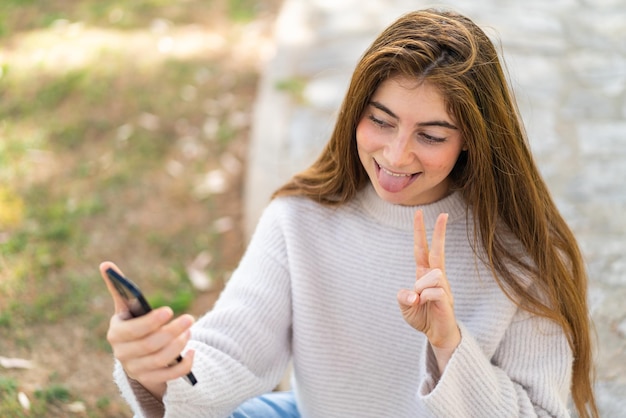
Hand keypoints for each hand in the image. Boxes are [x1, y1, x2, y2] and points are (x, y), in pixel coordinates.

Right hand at [99, 261, 195, 398]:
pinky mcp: (150, 379)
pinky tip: (192, 351)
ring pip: (160, 360)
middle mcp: (122, 354)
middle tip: (190, 318)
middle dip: (172, 331)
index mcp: (116, 334)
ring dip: (178, 345)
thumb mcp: (126, 308)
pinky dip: (183, 365)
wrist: (135, 354)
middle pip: (149, 345)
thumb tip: (105, 264)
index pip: (133, 331)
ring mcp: (136, 369)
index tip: (169, 310)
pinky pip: (170, 376)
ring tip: (189, 330)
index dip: (151, 322)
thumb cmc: (132, 324)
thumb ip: (118, 288)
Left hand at [397, 211, 459, 372]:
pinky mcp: (447, 298)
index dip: (420, 232)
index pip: (422, 249)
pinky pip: (434, 291)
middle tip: (443, 213)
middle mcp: (436, 276)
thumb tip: (414, 294)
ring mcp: (443, 286)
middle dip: (439, 232)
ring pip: (432, 274)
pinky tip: (425, 305)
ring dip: (421, 287)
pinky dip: (425, 298)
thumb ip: (403, 296)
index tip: (420, 214)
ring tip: (420, 301)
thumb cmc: (422, 317)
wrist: (437, 335)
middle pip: (437, 250)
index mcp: (424, 274)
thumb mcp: (405, 306)